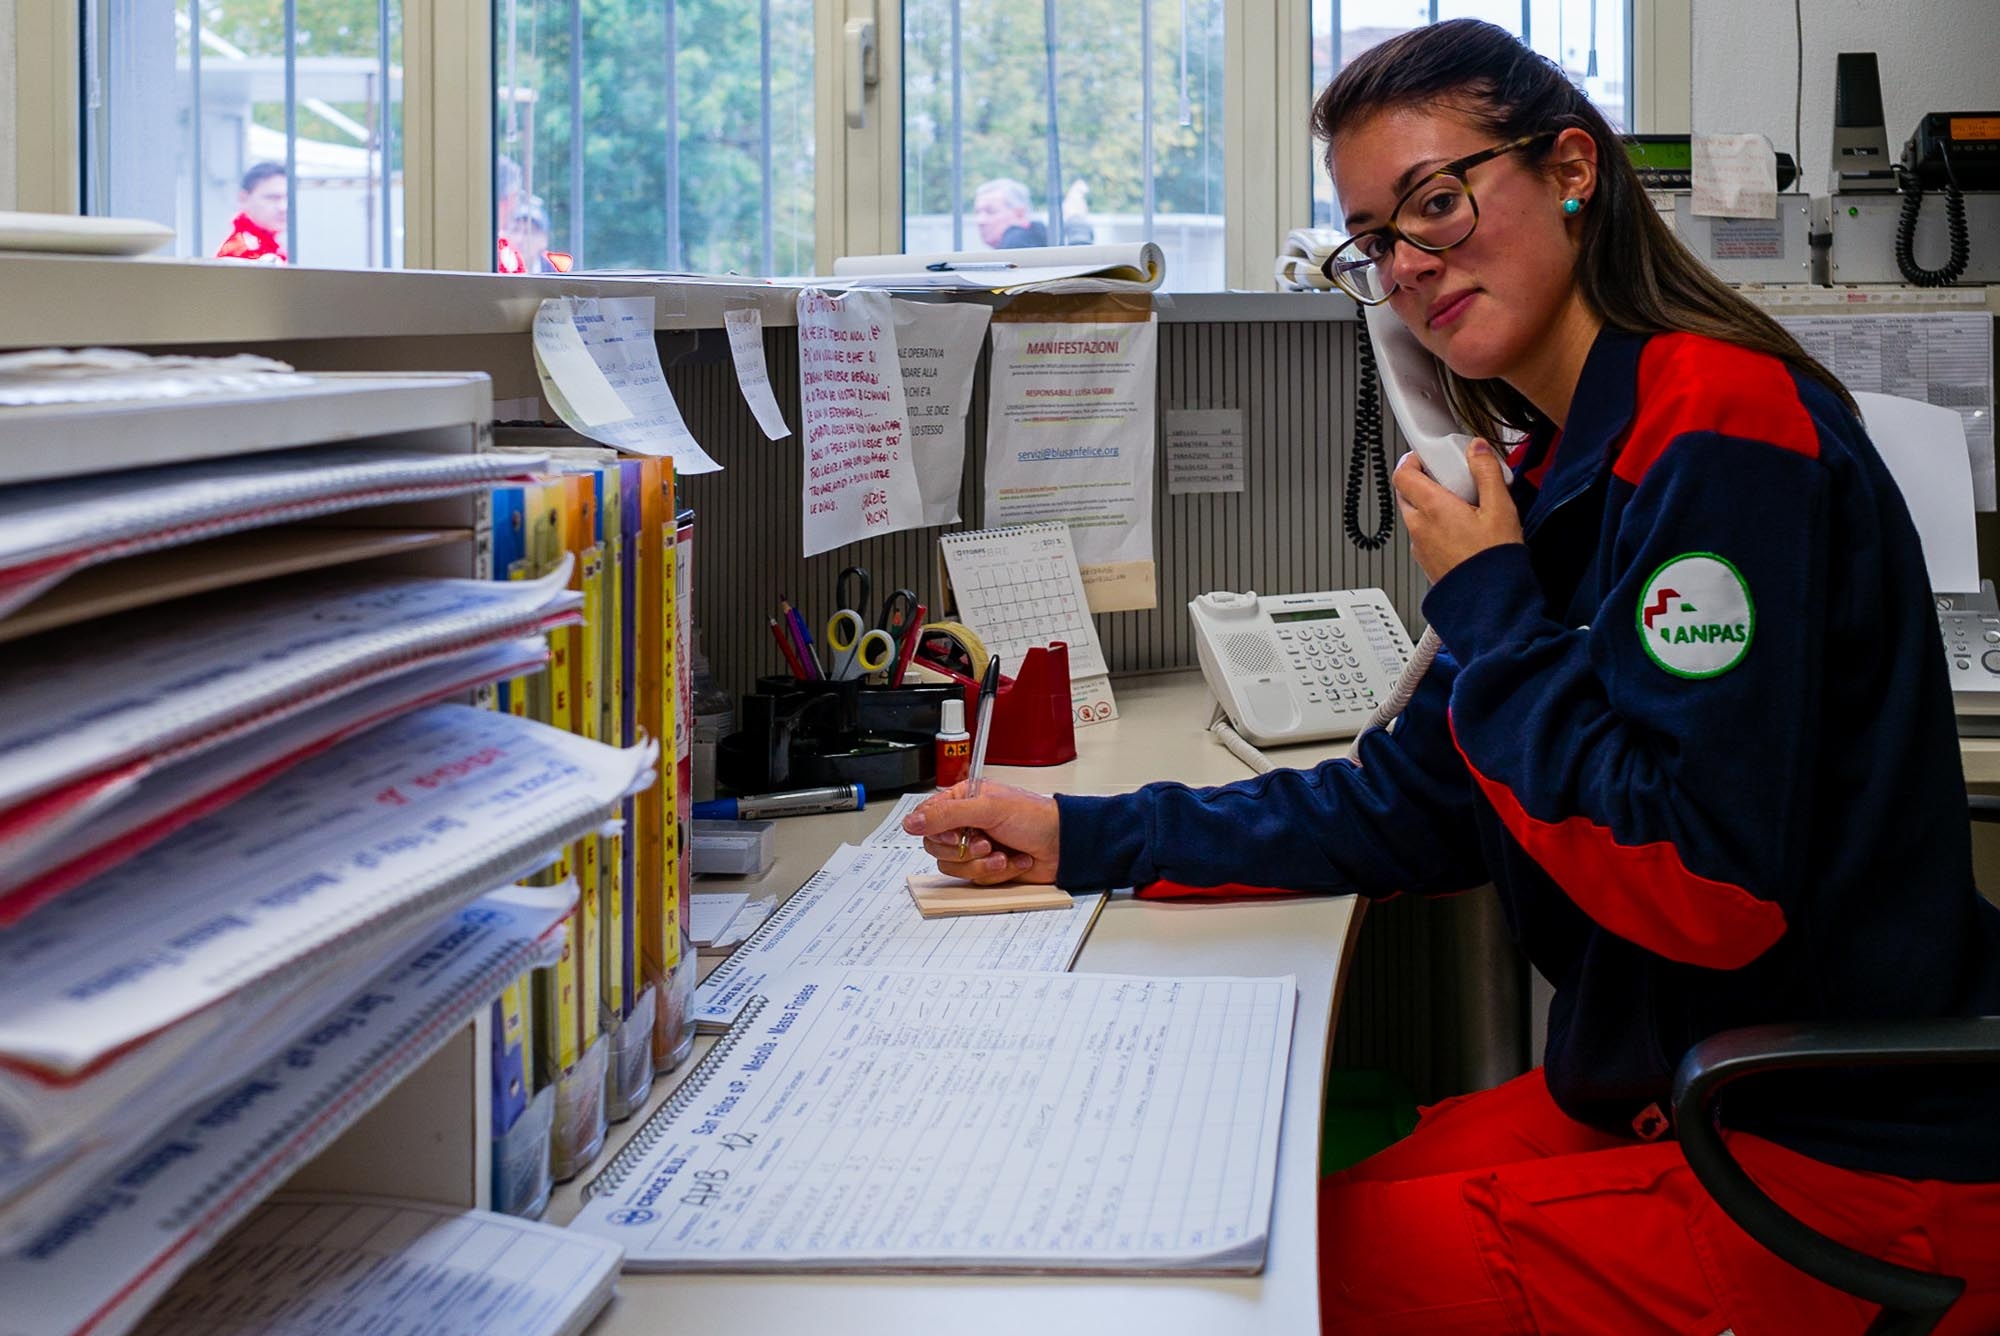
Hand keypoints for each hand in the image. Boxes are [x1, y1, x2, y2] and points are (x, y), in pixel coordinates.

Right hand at [903, 780, 1060, 883]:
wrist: (1063, 845)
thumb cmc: (1035, 818)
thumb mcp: (988, 808)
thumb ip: (947, 814)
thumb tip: (911, 822)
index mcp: (963, 800)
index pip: (928, 818)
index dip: (937, 831)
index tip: (955, 834)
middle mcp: (966, 824)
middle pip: (937, 846)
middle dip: (965, 851)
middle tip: (986, 843)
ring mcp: (975, 848)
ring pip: (954, 866)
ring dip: (982, 864)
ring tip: (1003, 854)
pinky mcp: (986, 869)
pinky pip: (974, 879)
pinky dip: (997, 873)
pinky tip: (1013, 861)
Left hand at [1392, 438, 1523, 583]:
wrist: (1489, 603)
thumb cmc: (1493, 561)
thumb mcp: (1500, 509)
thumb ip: (1487, 473)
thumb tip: (1478, 449)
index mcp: (1432, 509)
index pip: (1402, 474)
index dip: (1413, 460)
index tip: (1430, 457)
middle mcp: (1419, 527)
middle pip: (1406, 493)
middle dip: (1424, 481)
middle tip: (1450, 479)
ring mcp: (1419, 547)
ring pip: (1414, 515)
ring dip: (1430, 505)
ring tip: (1461, 506)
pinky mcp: (1426, 562)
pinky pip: (1422, 535)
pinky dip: (1434, 526)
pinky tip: (1461, 530)